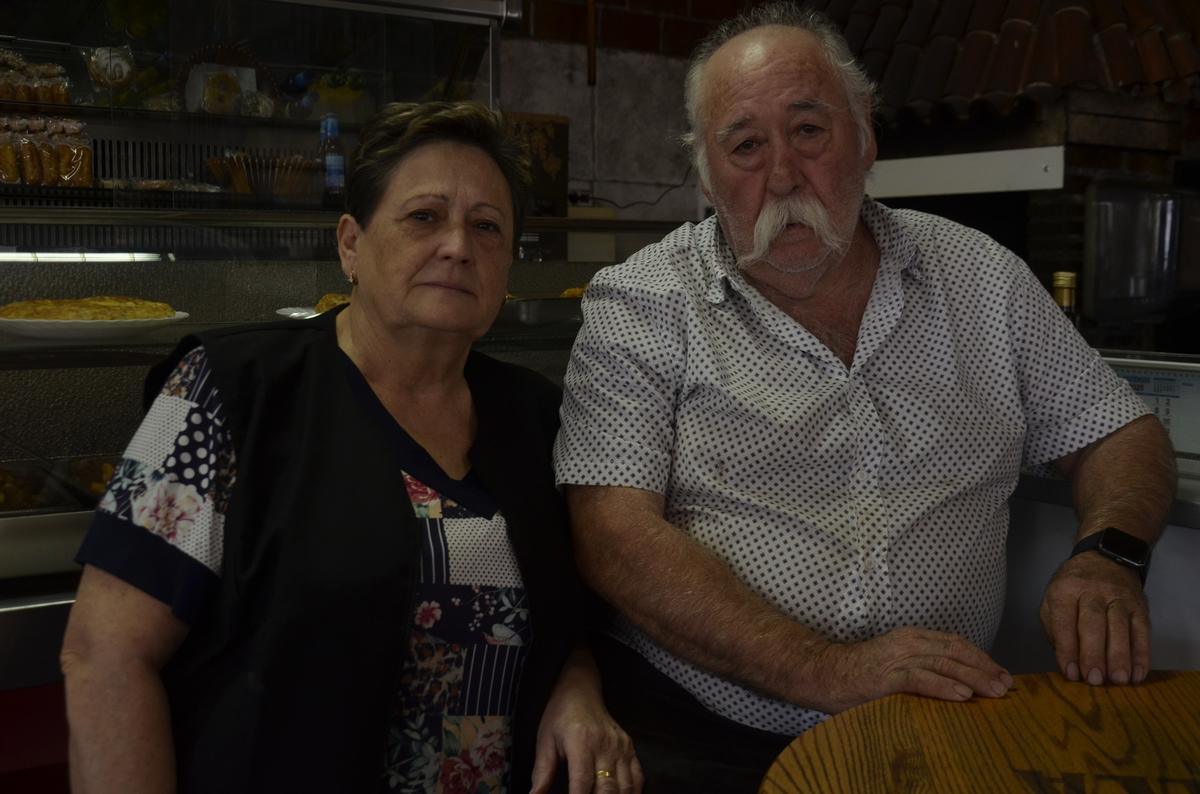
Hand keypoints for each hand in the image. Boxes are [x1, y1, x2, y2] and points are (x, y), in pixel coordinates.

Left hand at [530, 653, 642, 793]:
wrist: (581, 689)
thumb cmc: (560, 715)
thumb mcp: (545, 741)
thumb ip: (541, 773)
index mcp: (581, 743)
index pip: (582, 784)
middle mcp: (605, 746)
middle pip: (608, 789)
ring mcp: (621, 747)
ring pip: (626, 787)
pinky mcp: (630, 747)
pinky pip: (638, 777)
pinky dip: (632, 792)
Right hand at [808, 626, 1012, 712]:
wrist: (824, 673)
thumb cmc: (859, 673)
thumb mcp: (895, 664)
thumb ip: (920, 668)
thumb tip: (954, 685)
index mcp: (911, 637)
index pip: (954, 642)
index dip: (980, 657)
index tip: (1000, 673)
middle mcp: (908, 642)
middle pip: (955, 651)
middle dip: (984, 668)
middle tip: (1006, 685)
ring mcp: (897, 657)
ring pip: (944, 664)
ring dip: (973, 678)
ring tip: (994, 691)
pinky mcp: (886, 675)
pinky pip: (921, 680)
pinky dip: (944, 687)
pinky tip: (962, 696)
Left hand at [1040, 551, 1149, 685]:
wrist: (1104, 559)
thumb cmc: (1073, 588)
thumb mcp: (1052, 600)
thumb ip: (1055, 630)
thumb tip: (1067, 663)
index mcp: (1066, 590)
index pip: (1064, 620)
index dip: (1067, 649)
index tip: (1071, 673)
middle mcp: (1093, 591)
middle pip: (1093, 624)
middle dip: (1094, 654)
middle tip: (1094, 679)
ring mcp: (1119, 598)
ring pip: (1120, 628)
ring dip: (1120, 657)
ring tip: (1118, 680)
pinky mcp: (1139, 606)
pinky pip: (1142, 632)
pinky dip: (1142, 655)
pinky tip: (1137, 674)